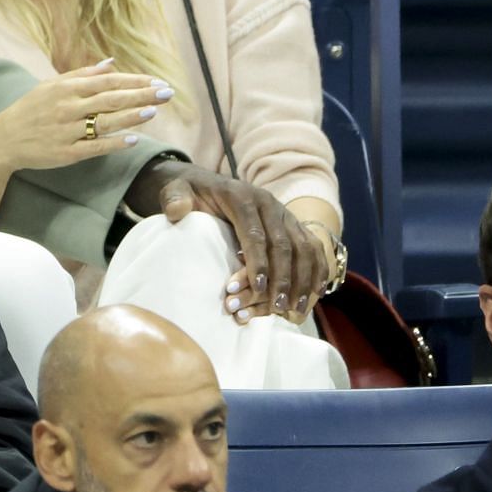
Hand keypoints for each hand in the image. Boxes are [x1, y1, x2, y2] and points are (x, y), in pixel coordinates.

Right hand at [0, 60, 170, 173]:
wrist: (3, 139)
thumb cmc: (30, 109)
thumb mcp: (51, 86)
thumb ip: (82, 74)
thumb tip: (111, 63)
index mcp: (67, 88)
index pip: (107, 81)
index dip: (134, 81)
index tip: (156, 81)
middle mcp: (68, 107)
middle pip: (111, 99)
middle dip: (141, 95)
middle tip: (166, 93)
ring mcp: (68, 131)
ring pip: (105, 122)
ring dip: (131, 117)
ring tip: (153, 111)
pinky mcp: (66, 153)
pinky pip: (94, 147)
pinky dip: (114, 143)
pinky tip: (133, 139)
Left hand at [130, 160, 328, 323]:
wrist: (207, 183)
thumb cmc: (191, 194)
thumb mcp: (176, 191)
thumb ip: (174, 199)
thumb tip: (178, 211)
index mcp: (242, 197)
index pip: (255, 232)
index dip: (258, 261)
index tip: (259, 288)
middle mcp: (269, 203)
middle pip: (283, 243)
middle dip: (282, 277)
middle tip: (277, 306)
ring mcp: (284, 214)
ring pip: (303, 246)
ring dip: (302, 278)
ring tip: (295, 307)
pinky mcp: (293, 224)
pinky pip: (313, 246)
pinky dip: (317, 269)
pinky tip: (315, 293)